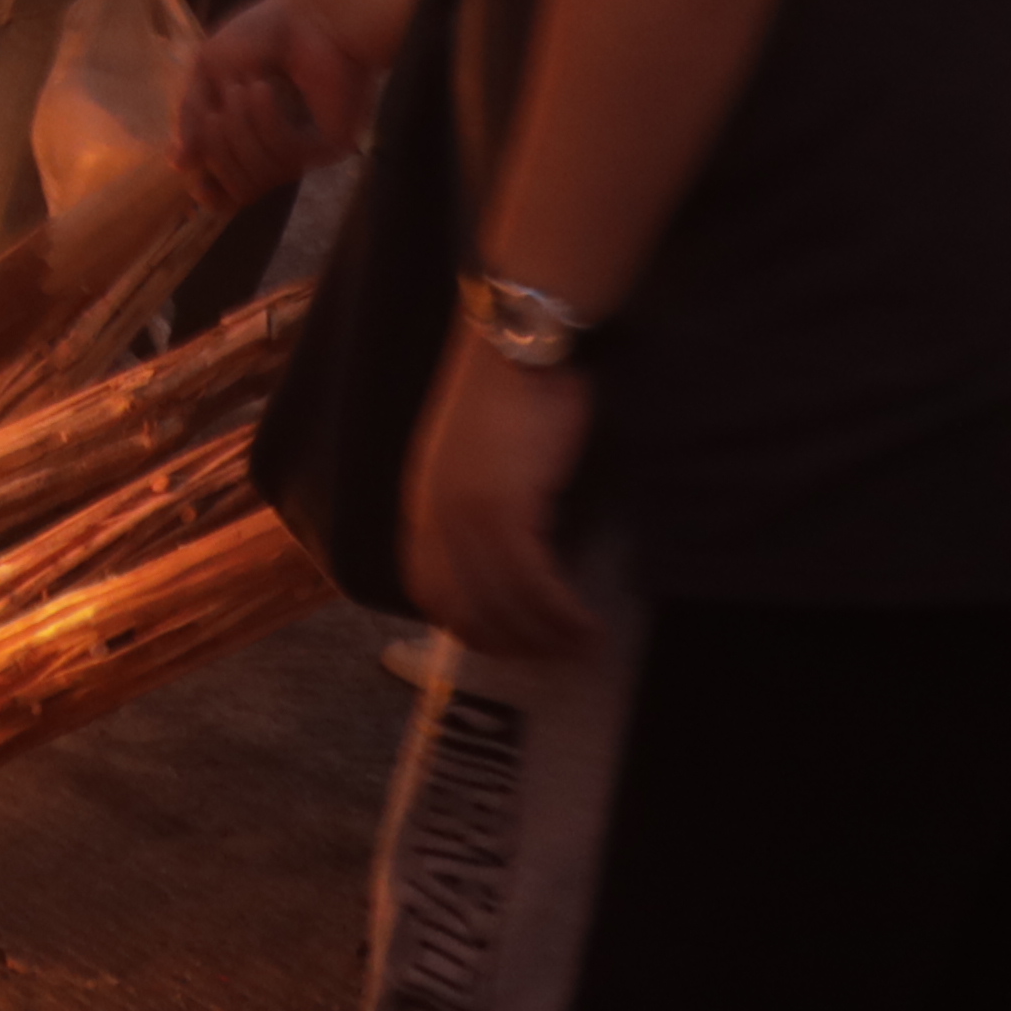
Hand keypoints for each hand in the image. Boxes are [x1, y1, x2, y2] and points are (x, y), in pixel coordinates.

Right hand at [179, 0, 374, 206]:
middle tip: (216, 114)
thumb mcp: (210, 67)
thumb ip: (192, 114)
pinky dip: (267, 123)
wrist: (311, 16)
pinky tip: (264, 90)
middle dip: (220, 150)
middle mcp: (274, 151)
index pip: (226, 187)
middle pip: (238, 187)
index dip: (209, 191)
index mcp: (244, 135)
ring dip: (242, 132)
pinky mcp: (327, 146)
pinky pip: (287, 157)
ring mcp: (302, 151)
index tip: (195, 182)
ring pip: (260, 176)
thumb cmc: (262, 34)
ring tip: (247, 88)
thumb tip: (178, 163)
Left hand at [402, 345, 599, 661]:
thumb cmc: (511, 398)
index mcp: (421, 505)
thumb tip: (513, 567)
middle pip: (464, 609)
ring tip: (583, 646)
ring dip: (546, 636)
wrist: (518, 350)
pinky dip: (562, 612)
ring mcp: (465, 516)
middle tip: (557, 660)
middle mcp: (433, 517)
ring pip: (502, 604)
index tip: (510, 647)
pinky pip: (533, 583)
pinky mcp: (504, 510)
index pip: (430, 591)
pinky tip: (589, 624)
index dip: (469, 629)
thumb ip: (478, 511)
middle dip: (512, 645)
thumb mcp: (476, 463)